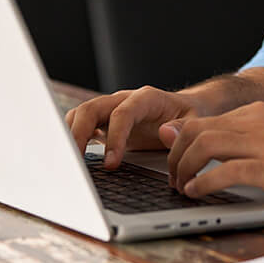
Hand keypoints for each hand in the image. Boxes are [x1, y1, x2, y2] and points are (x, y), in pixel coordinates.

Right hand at [65, 86, 202, 167]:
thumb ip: (182, 127)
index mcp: (145, 98)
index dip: (114, 137)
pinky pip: (82, 126)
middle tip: (75, 164)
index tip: (111, 164)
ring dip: (71, 136)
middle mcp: (123, 100)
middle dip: (78, 135)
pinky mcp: (105, 124)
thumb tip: (165, 133)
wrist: (184, 109)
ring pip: (81, 115)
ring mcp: (111, 110)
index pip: (122, 113)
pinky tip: (72, 161)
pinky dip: (73, 140)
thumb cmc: (188, 115)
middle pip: (91, 109)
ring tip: (68, 163)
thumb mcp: (195, 120)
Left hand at [162, 102, 263, 200]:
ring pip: (203, 145)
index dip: (180, 143)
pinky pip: (225, 171)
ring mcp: (262, 143)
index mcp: (256, 114)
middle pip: (195, 130)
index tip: (174, 162)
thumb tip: (218, 148)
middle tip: (172, 179)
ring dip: (183, 168)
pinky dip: (204, 182)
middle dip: (174, 156)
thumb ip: (249, 136)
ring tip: (181, 188)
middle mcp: (254, 123)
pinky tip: (198, 193)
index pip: (202, 121)